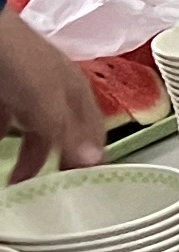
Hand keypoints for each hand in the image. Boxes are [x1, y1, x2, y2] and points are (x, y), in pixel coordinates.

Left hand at [0, 12, 103, 182]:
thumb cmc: (18, 60)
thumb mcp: (47, 102)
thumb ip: (67, 133)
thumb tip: (94, 163)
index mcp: (77, 94)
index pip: (95, 135)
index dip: (91, 160)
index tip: (83, 186)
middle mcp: (56, 94)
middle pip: (61, 138)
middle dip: (53, 165)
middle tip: (45, 191)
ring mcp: (27, 91)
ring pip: (32, 132)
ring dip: (26, 158)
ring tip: (15, 180)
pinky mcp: (3, 90)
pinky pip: (7, 122)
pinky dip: (5, 138)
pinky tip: (0, 151)